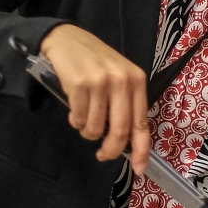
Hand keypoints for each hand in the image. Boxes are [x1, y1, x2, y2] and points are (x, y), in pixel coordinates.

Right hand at [39, 24, 150, 175]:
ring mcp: (100, 83)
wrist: (66, 38)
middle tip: (102, 155)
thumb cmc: (94, 61)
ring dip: (87, 131)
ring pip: (95, 127)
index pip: (142, 122)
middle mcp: (122, 81)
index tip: (139, 168)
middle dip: (110, 150)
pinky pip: (78, 118)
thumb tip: (126, 141)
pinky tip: (74, 108)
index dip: (141, 149)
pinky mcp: (79, 85)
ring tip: (84, 119)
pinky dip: (75, 120)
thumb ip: (125, 103)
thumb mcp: (118, 76)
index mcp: (137, 81)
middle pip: (119, 130)